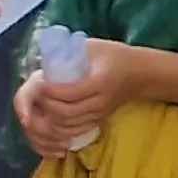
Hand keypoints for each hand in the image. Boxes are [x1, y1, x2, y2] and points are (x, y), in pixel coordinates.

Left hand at [17, 38, 139, 155]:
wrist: (140, 73)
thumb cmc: (114, 55)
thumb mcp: (93, 46)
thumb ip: (69, 50)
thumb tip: (42, 57)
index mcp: (100, 81)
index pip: (69, 93)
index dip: (50, 90)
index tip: (40, 81)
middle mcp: (101, 101)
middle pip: (66, 113)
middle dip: (46, 105)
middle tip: (37, 94)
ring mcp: (100, 114)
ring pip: (68, 125)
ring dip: (49, 118)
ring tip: (41, 104)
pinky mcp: (99, 121)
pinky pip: (75, 131)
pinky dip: (58, 128)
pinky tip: (50, 117)